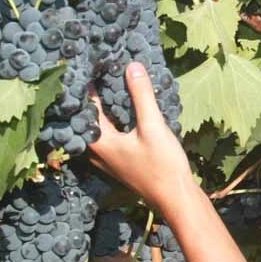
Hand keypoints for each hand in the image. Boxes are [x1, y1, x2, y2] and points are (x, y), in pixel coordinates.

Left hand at [86, 62, 197, 215]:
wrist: (175, 197)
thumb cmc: (162, 164)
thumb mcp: (153, 126)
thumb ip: (141, 95)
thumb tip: (132, 65)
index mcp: (99, 142)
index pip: (85, 108)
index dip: (86, 86)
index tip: (88, 64)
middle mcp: (97, 152)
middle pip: (87, 118)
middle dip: (92, 96)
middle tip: (96, 71)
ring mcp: (107, 159)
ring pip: (98, 128)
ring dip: (102, 109)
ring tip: (108, 85)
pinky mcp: (119, 162)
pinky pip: (108, 136)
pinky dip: (112, 120)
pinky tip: (123, 110)